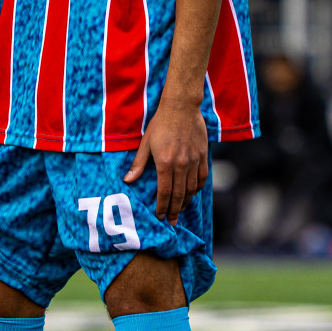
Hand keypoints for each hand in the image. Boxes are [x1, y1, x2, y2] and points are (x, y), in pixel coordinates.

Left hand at [124, 95, 207, 223]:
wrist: (181, 108)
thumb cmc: (160, 124)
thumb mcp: (145, 143)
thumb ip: (138, 164)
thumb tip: (128, 180)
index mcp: (165, 163)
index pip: (164, 192)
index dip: (162, 207)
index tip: (160, 217)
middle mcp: (182, 165)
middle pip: (179, 195)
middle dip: (174, 211)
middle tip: (171, 222)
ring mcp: (194, 161)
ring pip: (192, 189)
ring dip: (185, 202)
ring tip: (180, 210)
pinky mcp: (203, 156)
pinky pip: (202, 178)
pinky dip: (198, 189)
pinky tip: (192, 194)